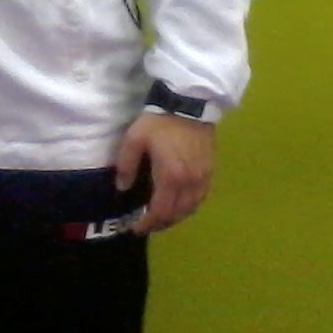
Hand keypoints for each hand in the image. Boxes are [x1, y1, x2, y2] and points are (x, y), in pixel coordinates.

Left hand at [114, 112, 215, 234]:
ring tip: (161, 217)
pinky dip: (189, 207)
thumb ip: (127, 165)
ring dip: (175, 217)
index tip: (135, 228)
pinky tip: (180, 204)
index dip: (147, 223)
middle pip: (176, 214)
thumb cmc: (160, 122)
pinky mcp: (210, 171)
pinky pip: (201, 198)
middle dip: (160, 223)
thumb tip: (123, 188)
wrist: (189, 104)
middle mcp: (189, 183)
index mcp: (170, 177)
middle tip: (146, 225)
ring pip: (190, 208)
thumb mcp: (135, 139)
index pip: (159, 211)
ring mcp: (202, 178)